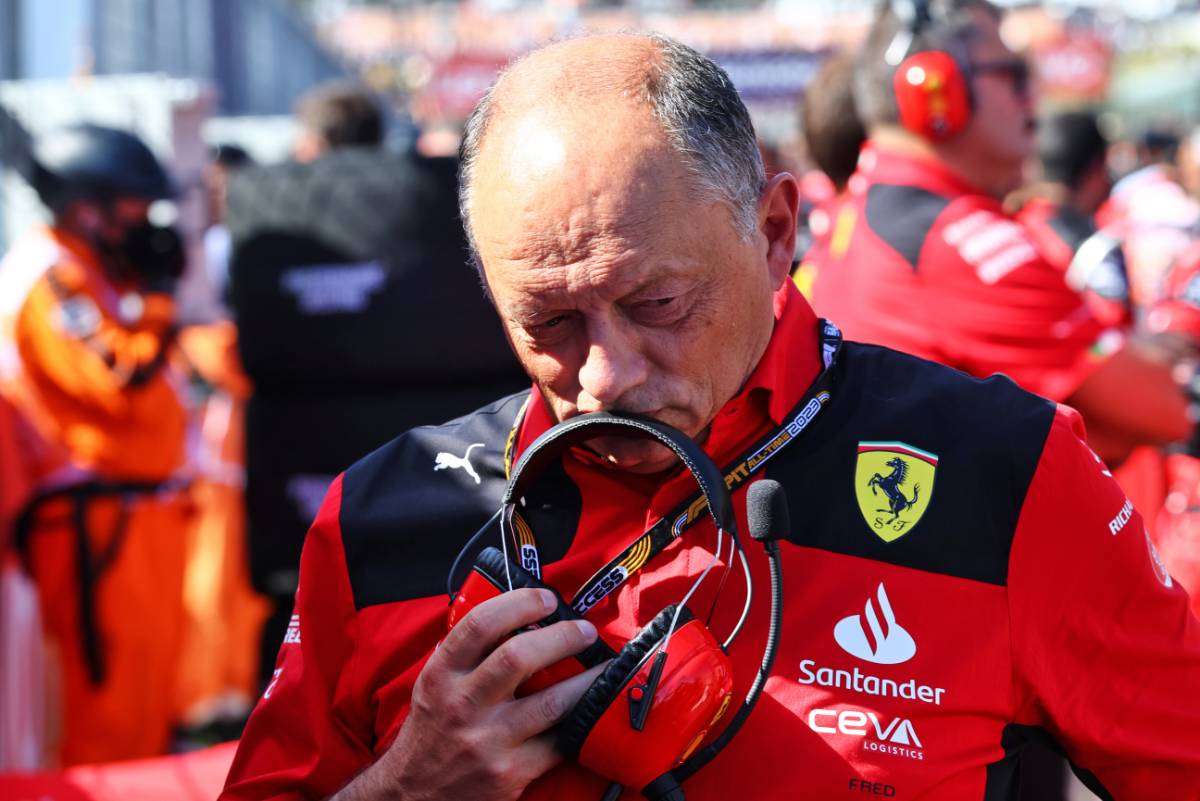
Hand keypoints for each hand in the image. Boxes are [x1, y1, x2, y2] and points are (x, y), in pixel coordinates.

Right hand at [336, 588, 601, 800]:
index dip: (520, 604)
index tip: (547, 598)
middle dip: (562, 636)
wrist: (413, 797)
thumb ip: (466, 654)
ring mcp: (487, 741)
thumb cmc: (432, 733)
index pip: (480, 625)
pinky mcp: (509, 773)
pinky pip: (557, 742)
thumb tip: (519, 617)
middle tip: (584, 630)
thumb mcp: (434, 685)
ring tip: (606, 667)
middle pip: (519, 657)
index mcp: (441, 675)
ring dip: (587, 680)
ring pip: (551, 701)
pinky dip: (580, 723)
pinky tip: (593, 710)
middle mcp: (462, 705)